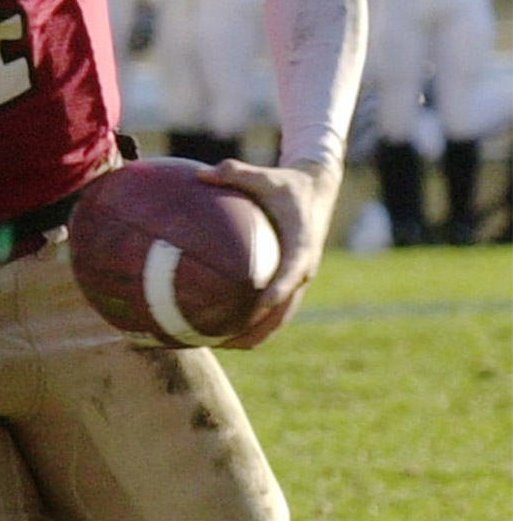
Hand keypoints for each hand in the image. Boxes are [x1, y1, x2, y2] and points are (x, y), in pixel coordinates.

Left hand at [201, 157, 338, 347]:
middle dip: (259, 326)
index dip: (279, 288)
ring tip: (220, 347)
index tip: (262, 302)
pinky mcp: (291, 281)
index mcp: (302, 245)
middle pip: (285, 306)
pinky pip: (275, 309)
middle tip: (228, 341)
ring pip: (280, 316)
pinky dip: (255, 323)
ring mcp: (298, 277)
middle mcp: (303, 267)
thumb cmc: (287, 183)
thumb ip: (236, 173)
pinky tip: (224, 334)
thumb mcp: (266, 175)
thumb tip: (203, 173)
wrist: (318, 189)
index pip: (292, 271)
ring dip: (256, 333)